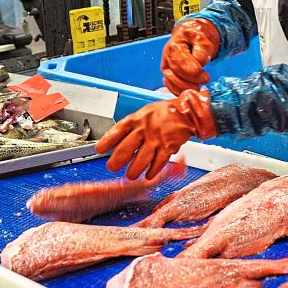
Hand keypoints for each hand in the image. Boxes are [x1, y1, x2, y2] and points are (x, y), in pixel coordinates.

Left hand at [95, 91, 216, 179]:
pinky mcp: (168, 147)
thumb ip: (132, 126)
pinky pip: (158, 163)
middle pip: (126, 149)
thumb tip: (117, 141)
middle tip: (112, 168)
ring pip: (141, 160)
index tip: (99, 150)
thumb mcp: (144, 113)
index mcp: (137, 119)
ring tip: (130, 175)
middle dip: (117, 161)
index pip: (117, 131)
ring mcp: (157, 139)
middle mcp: (145, 129)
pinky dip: (152, 171)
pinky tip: (148, 174)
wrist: (188, 111)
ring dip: (134, 170)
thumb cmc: (165, 113)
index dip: (107, 141)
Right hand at [162, 18, 219, 93]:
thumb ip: (201, 50)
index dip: (188, 66)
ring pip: (171, 80)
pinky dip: (179, 91)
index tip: (199, 71)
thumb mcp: (202, 40)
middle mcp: (167, 56)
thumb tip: (199, 62)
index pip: (179, 58)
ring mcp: (166, 66)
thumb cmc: (196, 40)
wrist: (189, 40)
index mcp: (175, 45)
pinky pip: (170, 86)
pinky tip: (189, 92)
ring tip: (199, 87)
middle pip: (176, 70)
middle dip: (191, 78)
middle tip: (205, 79)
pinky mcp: (168, 75)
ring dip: (186, 87)